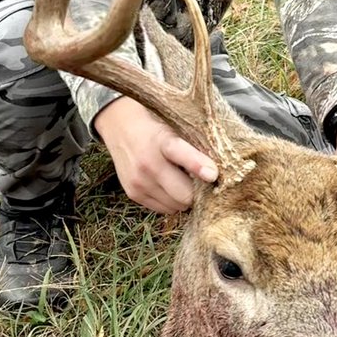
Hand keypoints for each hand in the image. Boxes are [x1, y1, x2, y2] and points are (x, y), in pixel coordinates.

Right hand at [94, 96, 217, 213]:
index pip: (181, 154)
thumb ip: (194, 148)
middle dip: (198, 192)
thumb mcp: (175, 129)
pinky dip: (171, 202)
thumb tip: (216, 173)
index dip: (199, 165)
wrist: (120, 127)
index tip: (213, 175)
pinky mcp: (133, 194)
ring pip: (176, 206)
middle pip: (184, 194)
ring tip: (183, 182)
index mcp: (163, 141)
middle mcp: (149, 163)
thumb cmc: (156, 129)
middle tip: (203, 184)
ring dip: (185, 198)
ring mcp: (139, 181)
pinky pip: (164, 209)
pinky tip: (169, 187)